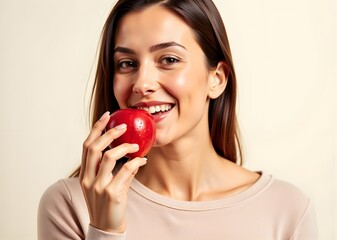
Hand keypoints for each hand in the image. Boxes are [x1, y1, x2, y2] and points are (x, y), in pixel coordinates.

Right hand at [79, 111, 146, 232]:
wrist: (106, 227)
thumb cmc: (107, 204)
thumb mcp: (105, 185)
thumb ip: (115, 169)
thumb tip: (131, 154)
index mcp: (84, 174)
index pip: (87, 146)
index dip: (96, 129)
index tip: (106, 116)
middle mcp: (87, 178)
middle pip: (95, 147)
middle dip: (109, 133)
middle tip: (124, 126)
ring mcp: (98, 186)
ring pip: (109, 156)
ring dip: (125, 148)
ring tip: (136, 147)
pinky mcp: (111, 193)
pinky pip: (125, 170)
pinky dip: (135, 163)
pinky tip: (142, 161)